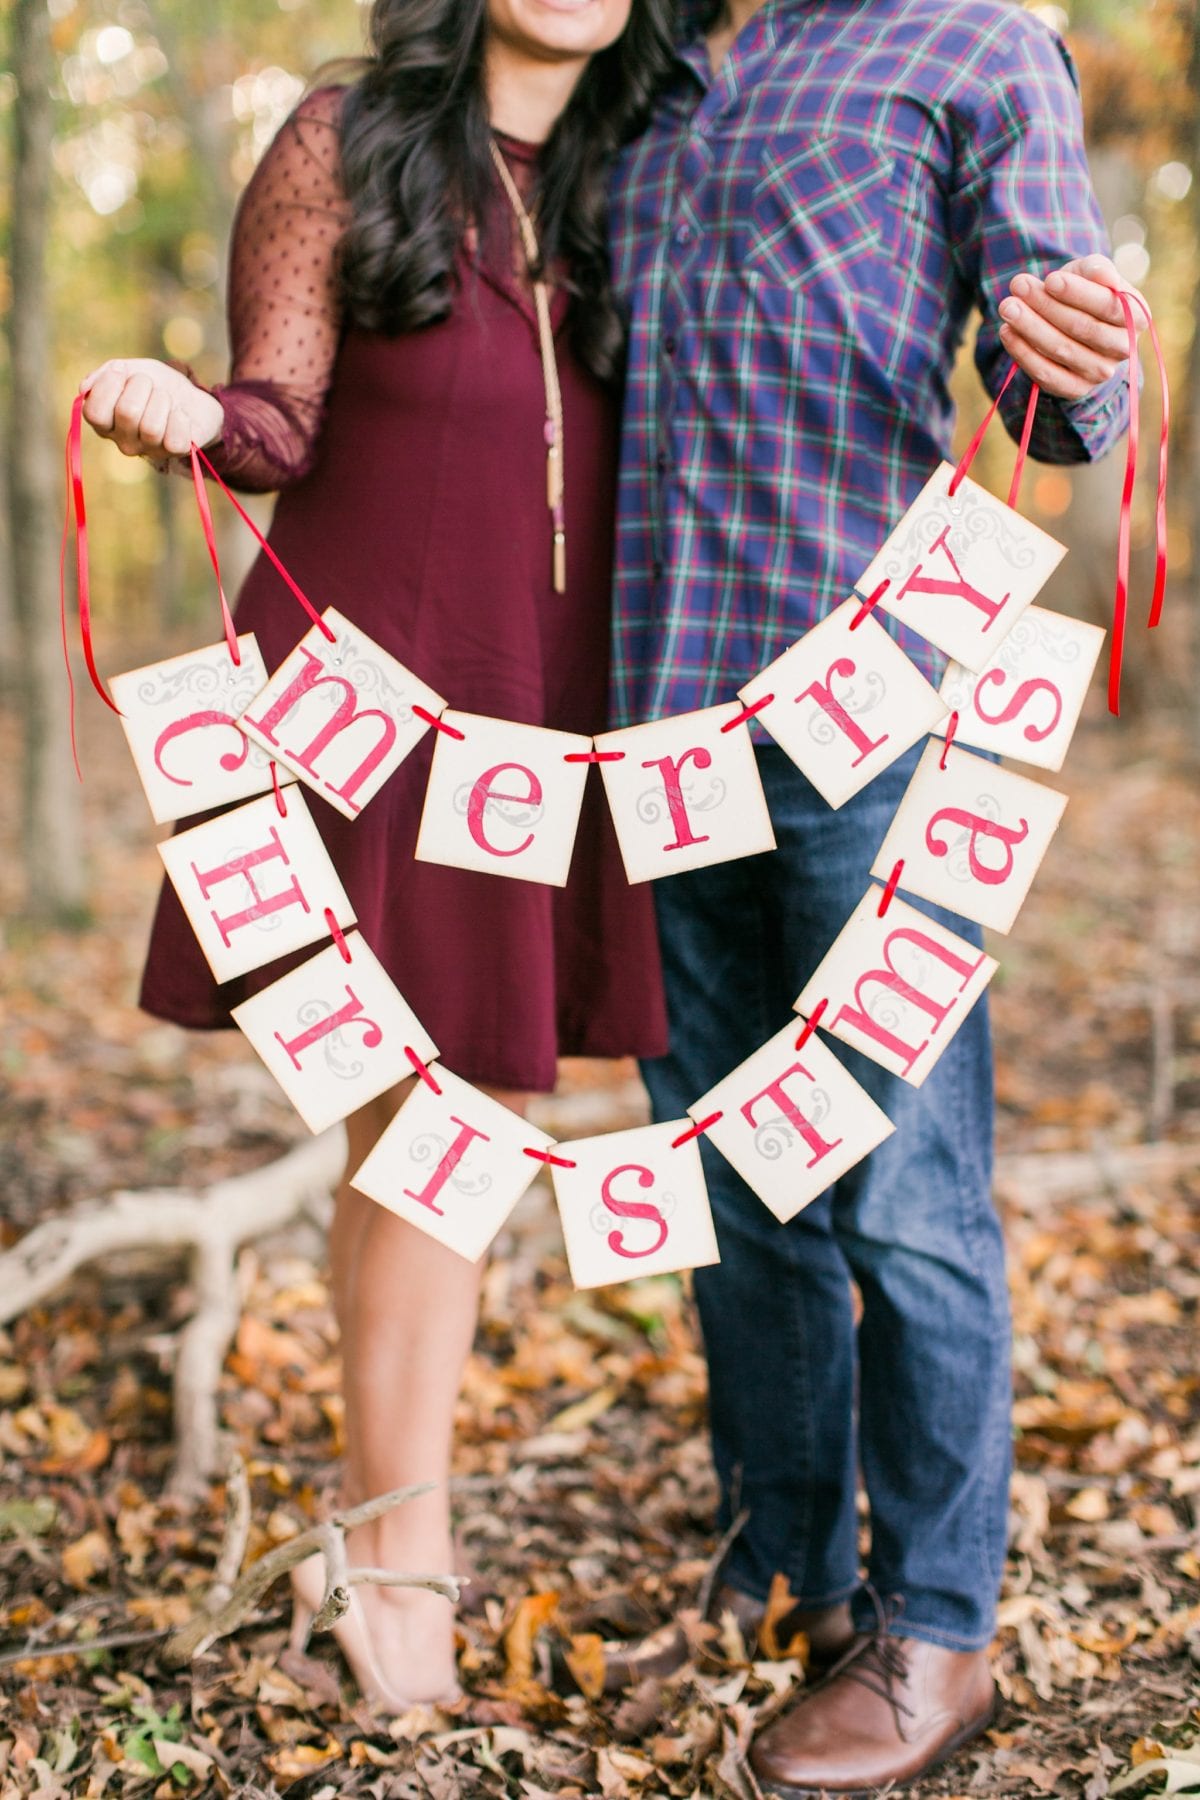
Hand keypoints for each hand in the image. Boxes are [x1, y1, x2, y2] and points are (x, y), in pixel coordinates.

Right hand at [80, 358, 224, 459]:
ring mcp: (148, 450)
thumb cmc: (155, 383)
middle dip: (141, 386)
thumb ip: (106, 374)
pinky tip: (180, 415)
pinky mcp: (174, 453)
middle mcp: (123, 441)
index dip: (107, 386)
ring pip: (151, 427)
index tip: (120, 371)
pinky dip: (180, 420)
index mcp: (105, 422)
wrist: (191, 396)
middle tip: (150, 384)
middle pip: (126, 413)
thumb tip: (84, 387)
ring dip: (163, 401)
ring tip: (166, 398)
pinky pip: (174, 440)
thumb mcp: (130, 369)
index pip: (93, 413)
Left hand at [997, 254, 1145, 399]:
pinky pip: (1045, 373)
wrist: (1079, 328)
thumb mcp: (1092, 274)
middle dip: (1046, 306)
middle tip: (1018, 286)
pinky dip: (1023, 353)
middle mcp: (1123, 348)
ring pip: (1060, 350)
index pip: (1108, 305)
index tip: (1050, 279)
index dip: (1078, 293)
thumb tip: (1102, 274)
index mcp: (1136, 317)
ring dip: (1030, 327)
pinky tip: (1007, 332)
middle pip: (1081, 327)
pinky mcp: (1074, 389)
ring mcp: (1099, 372)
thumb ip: (1097, 269)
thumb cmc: (1086, 293)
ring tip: (1007, 306)